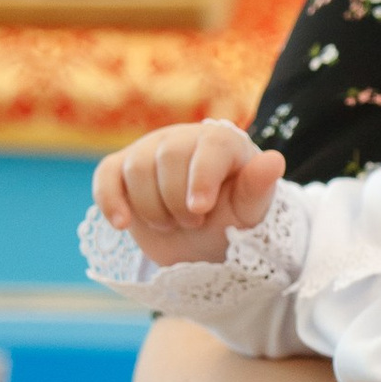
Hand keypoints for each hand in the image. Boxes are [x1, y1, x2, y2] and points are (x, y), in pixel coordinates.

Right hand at [94, 118, 284, 266]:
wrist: (200, 242)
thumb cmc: (230, 222)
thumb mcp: (248, 213)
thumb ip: (257, 188)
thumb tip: (275, 161)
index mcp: (221, 142)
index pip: (209, 147)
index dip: (202, 178)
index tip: (200, 210)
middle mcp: (183, 139)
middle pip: (167, 158)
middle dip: (176, 200)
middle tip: (194, 223)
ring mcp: (149, 151)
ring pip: (136, 169)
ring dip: (152, 208)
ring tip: (172, 225)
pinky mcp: (120, 170)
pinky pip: (105, 176)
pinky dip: (110, 201)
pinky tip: (122, 225)